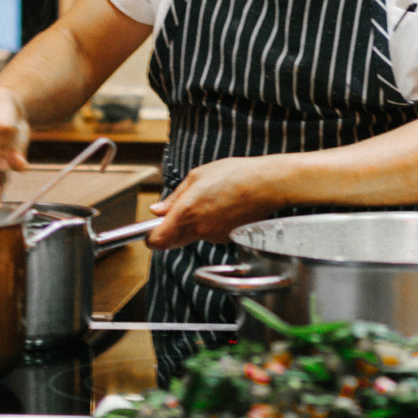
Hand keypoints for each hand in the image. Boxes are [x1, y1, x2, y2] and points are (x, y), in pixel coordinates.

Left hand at [147, 155, 289, 248]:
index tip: (150, 230)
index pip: (157, 241)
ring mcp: (214, 236)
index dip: (150, 237)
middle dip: (171, 230)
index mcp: (186, 213)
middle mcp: (198, 230)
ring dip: (194, 224)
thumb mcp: (197, 177)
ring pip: (193, 237)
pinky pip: (210, 234)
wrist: (266, 184)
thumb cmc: (234, 175)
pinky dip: (211, 224)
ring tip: (210, 201)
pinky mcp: (227, 239)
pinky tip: (223, 207)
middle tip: (179, 211)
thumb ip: (174, 197)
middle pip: (173, 242)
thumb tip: (157, 210)